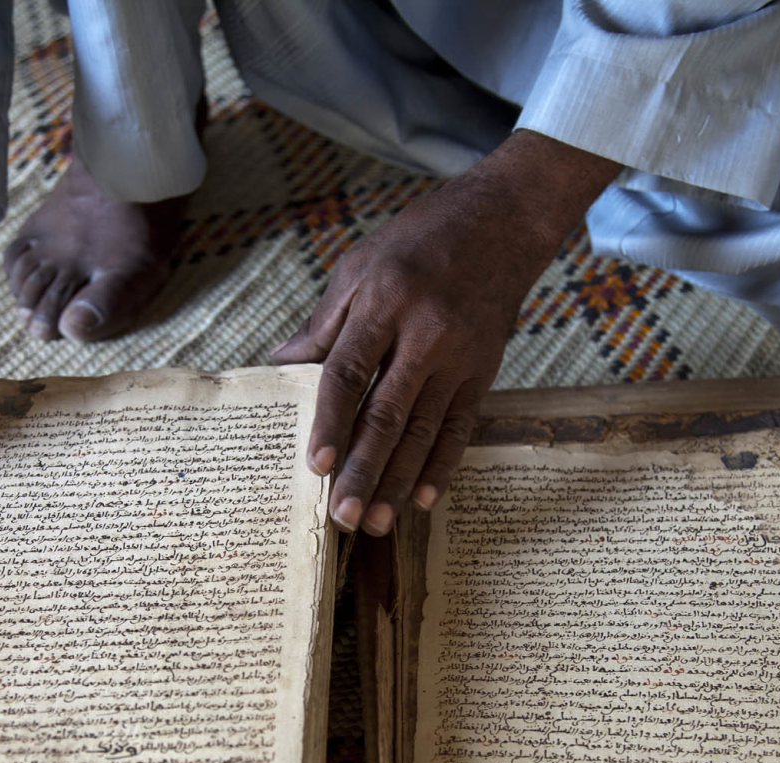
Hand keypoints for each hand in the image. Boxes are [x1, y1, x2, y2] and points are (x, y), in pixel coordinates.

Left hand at [269, 130, 619, 534]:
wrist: (501, 225)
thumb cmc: (417, 243)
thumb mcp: (358, 267)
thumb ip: (322, 323)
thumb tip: (277, 367)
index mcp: (383, 301)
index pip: (349, 372)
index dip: (330, 421)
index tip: (316, 464)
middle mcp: (424, 333)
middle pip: (387, 412)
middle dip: (363, 469)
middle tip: (343, 515)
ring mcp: (459, 357)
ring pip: (424, 430)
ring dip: (399, 480)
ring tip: (377, 521)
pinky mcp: (483, 372)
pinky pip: (460, 427)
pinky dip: (443, 465)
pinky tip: (424, 499)